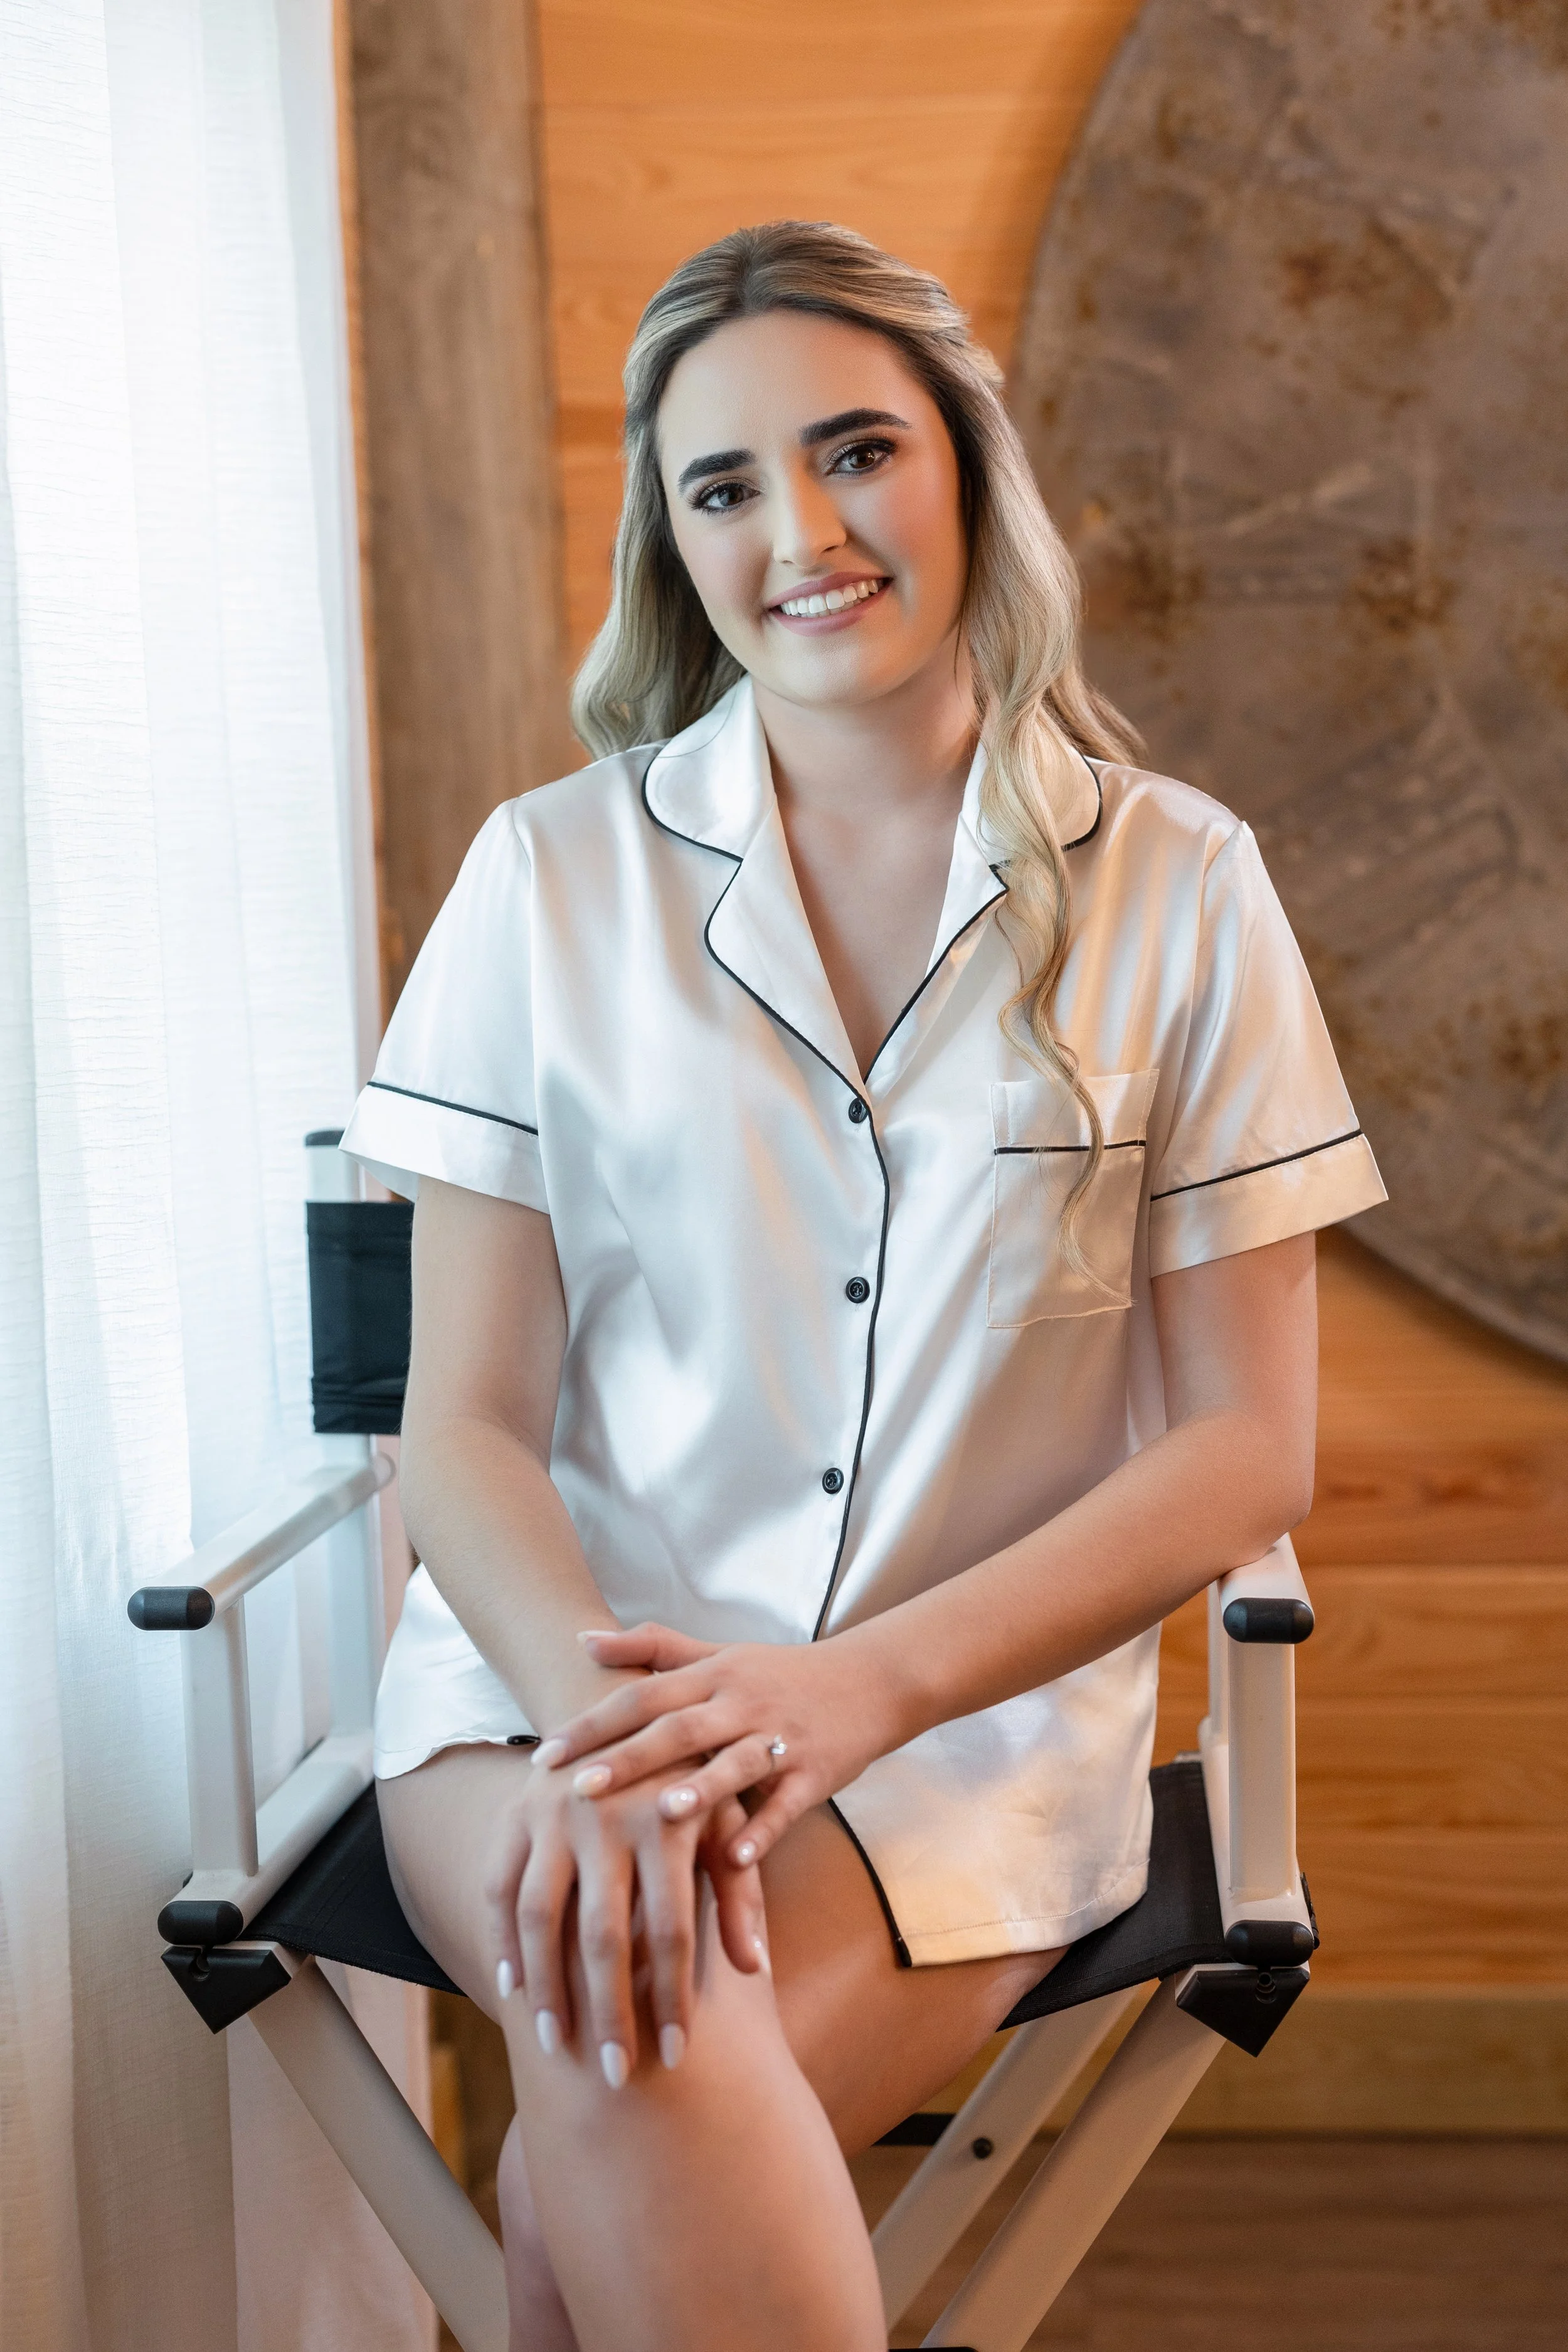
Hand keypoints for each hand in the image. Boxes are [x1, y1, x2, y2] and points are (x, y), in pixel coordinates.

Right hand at [484, 1745, 765, 2084]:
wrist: (626, 1706)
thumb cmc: (690, 1780)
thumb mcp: (727, 1819)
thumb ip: (741, 1889)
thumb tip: (751, 1964)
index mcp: (665, 1820)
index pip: (670, 1928)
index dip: (672, 1998)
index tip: (676, 2056)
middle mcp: (604, 1815)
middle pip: (603, 1935)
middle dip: (608, 2012)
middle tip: (615, 2077)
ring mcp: (551, 1813)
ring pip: (538, 1917)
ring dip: (546, 1990)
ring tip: (557, 2046)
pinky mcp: (515, 1813)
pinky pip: (497, 1888)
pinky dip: (500, 1942)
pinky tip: (512, 1991)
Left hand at [532, 1622, 904, 1869]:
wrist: (871, 1679)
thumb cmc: (780, 1673)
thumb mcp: (719, 1653)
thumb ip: (653, 1647)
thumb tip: (582, 1640)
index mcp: (713, 1675)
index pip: (643, 1696)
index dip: (594, 1723)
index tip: (545, 1754)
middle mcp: (742, 1702)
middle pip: (679, 1729)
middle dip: (629, 1759)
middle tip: (580, 1789)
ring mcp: (781, 1737)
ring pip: (737, 1763)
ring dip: (701, 1789)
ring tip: (661, 1814)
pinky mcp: (816, 1774)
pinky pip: (787, 1804)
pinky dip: (764, 1830)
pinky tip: (739, 1859)